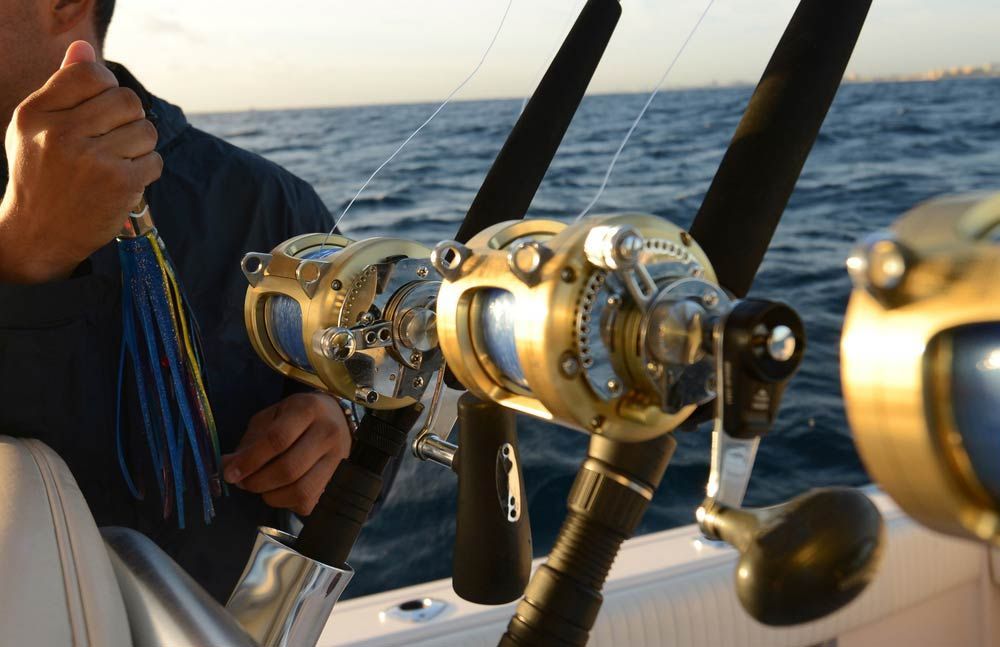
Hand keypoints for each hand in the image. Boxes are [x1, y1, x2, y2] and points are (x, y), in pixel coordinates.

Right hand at [0, 41, 162, 282]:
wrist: (39, 233)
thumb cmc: (41, 174)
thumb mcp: (36, 127)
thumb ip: (63, 86)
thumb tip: (85, 47)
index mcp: (37, 113)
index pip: (91, 74)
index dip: (106, 88)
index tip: (101, 110)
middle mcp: (61, 134)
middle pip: (127, 100)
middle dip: (129, 117)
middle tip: (114, 138)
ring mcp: (92, 160)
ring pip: (146, 130)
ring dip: (140, 145)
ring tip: (119, 160)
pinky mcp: (120, 184)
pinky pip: (154, 160)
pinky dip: (146, 169)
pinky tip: (125, 179)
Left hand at [222, 393, 351, 515]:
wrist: (336, 418)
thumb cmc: (297, 416)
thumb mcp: (271, 417)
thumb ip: (250, 441)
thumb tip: (228, 467)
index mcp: (307, 410)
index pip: (277, 440)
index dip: (250, 460)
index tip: (230, 473)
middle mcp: (328, 433)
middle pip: (288, 469)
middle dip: (257, 482)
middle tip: (243, 482)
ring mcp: (338, 459)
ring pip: (301, 491)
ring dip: (271, 496)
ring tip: (262, 487)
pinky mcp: (339, 480)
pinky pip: (309, 502)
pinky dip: (288, 503)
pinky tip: (281, 491)